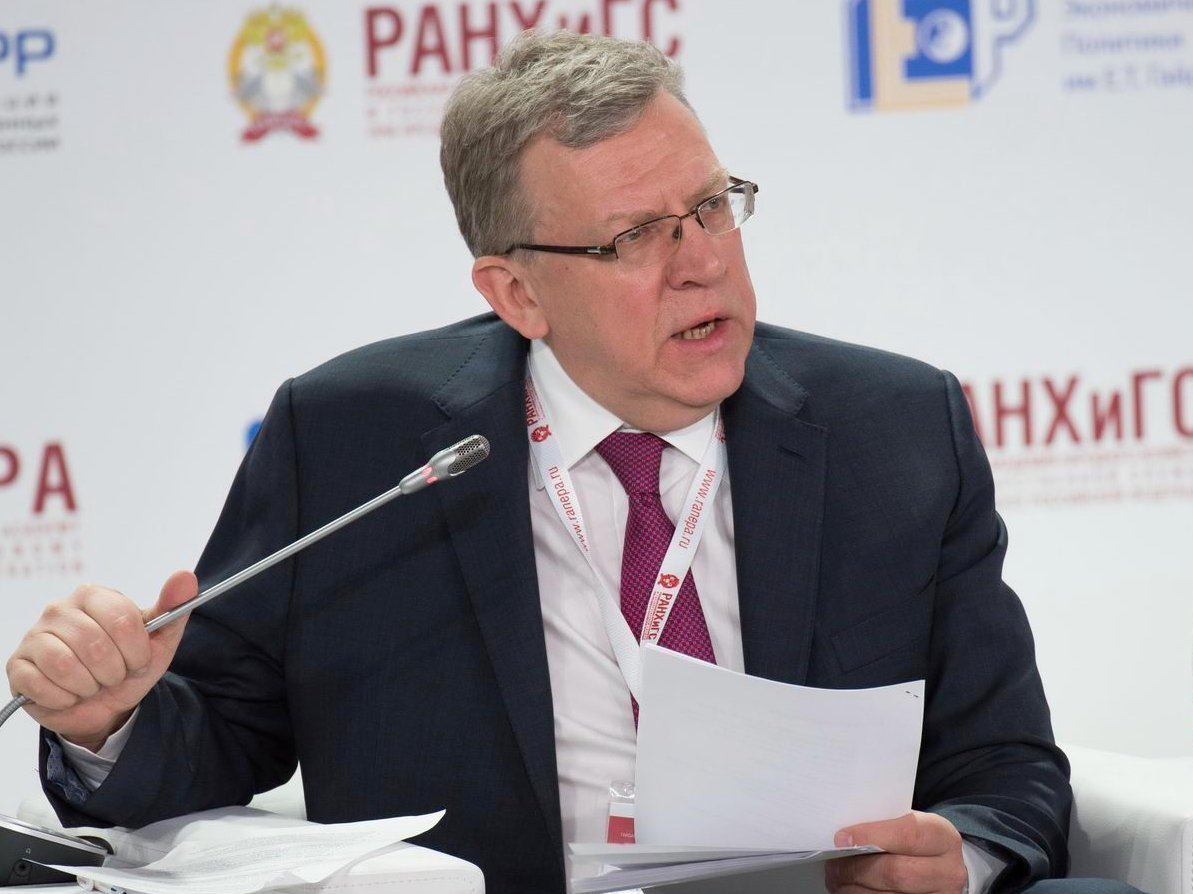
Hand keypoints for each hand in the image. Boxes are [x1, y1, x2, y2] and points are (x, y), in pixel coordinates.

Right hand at [6, 570, 197, 750]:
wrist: (105, 704)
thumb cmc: (129, 664)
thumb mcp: (159, 640)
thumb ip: (174, 607)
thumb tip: (185, 576)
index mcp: (94, 595)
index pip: (122, 619)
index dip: (136, 650)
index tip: (138, 661)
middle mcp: (59, 609)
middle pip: (95, 645)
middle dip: (114, 672)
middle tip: (114, 675)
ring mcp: (35, 636)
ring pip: (66, 665)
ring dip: (89, 686)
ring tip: (93, 684)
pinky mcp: (18, 666)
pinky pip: (43, 685)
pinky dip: (66, 698)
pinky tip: (70, 693)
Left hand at [825, 811, 966, 893]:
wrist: (942, 868)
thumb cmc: (918, 842)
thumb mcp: (909, 824)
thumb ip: (883, 826)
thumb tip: (844, 838)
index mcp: (942, 837)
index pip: (907, 835)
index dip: (870, 837)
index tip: (842, 839)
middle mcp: (948, 872)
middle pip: (895, 873)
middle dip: (856, 869)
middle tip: (833, 865)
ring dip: (854, 889)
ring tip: (837, 879)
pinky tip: (850, 890)